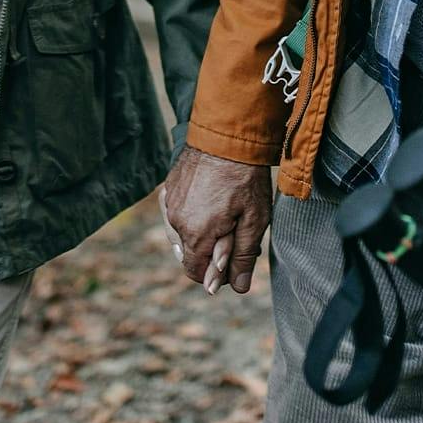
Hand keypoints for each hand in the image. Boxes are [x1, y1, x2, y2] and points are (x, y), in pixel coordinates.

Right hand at [160, 146, 271, 295]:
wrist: (227, 134)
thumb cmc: (245, 177)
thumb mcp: (254, 220)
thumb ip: (243, 256)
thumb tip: (239, 288)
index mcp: (196, 234)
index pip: (196, 272)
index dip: (214, 274)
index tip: (232, 260)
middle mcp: (176, 221)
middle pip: (188, 253)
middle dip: (209, 251)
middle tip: (234, 232)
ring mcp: (170, 203)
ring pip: (180, 233)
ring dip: (197, 233)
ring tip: (222, 216)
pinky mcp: (169, 187)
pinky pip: (174, 213)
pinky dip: (188, 215)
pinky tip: (205, 204)